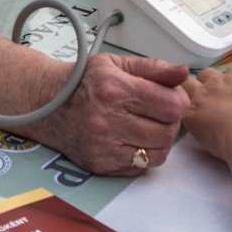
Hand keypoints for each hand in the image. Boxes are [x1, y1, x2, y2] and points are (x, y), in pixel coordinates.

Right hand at [35, 53, 188, 175]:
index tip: (172, 97)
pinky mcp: (101, 165)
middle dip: (171, 121)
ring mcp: (104, 146)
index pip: (171, 105)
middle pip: (168, 131)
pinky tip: (133, 139)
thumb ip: (154, 68)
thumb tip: (184, 72)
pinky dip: (144, 155)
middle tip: (160, 113)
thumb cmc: (83, 82)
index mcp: (116, 90)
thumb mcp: (117, 64)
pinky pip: (141, 167)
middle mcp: (109, 120)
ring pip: (158, 153)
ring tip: (148, 126)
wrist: (47, 105)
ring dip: (160, 140)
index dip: (178, 100)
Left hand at [182, 66, 231, 163]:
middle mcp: (219, 82)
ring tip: (193, 110)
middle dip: (205, 85)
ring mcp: (203, 95)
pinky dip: (183, 116)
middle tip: (209, 102)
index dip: (226, 85)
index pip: (227, 74)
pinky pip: (180, 110)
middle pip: (205, 75)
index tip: (228, 96)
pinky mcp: (191, 113)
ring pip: (186, 85)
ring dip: (188, 94)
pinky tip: (188, 127)